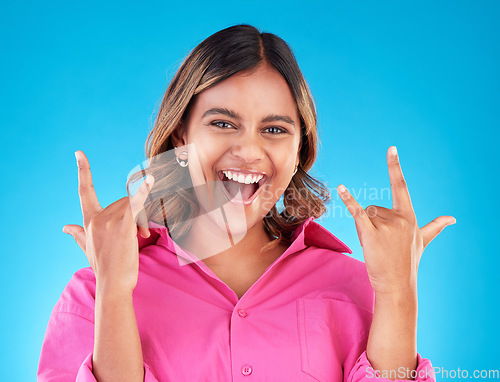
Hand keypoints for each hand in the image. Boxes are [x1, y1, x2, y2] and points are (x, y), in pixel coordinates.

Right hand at [62, 150, 153, 292]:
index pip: (84, 191)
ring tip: (142, 237)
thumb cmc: (104, 268)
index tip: (79, 154)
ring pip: (133, 206)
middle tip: (141, 234)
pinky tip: (151, 179)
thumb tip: (64, 227)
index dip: (83, 171)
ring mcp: (110, 220)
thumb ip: (77, 235)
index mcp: (89, 221)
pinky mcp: (124, 224)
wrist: (112, 285)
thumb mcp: (87, 249)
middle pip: (123, 202)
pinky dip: (144, 191)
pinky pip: (137, 203)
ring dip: (142, 219)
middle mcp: (97, 218)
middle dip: (134, 215)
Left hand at [337, 146, 454, 294]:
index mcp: (409, 216)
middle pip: (373, 208)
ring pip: (364, 214)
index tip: (391, 149)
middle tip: (380, 243)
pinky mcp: (372, 233)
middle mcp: (400, 218)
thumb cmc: (408, 262)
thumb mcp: (422, 241)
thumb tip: (452, 219)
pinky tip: (341, 188)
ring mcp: (386, 225)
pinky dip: (348, 200)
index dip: (394, 167)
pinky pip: (357, 213)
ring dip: (364, 228)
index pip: (400, 186)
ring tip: (375, 246)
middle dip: (372, 223)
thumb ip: (434, 227)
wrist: (398, 285)